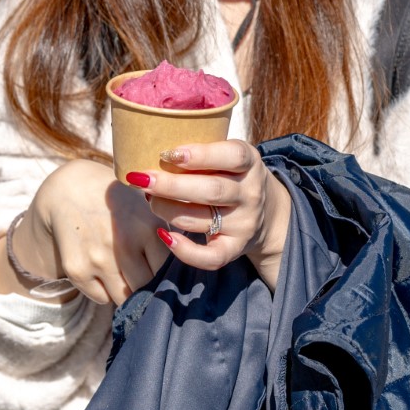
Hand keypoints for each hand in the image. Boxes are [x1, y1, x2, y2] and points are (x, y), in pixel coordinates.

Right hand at [11, 159, 167, 306]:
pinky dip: (104, 290)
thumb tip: (184, 273)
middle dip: (147, 286)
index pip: (168, 272)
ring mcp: (98, 259)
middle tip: (143, 276)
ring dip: (126, 291)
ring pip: (124, 299)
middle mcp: (124, 245)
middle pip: (146, 288)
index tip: (163, 274)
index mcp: (148, 228)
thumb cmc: (118, 202)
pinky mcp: (77, 270)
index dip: (166, 276)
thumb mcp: (148, 208)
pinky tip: (101, 269)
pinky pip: (101, 298)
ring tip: (122, 273)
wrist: (69, 189)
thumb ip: (168, 236)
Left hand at [128, 140, 290, 291]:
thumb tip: (153, 152)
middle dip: (170, 185)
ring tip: (149, 198)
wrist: (268, 213)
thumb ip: (201, 152)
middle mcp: (250, 194)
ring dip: (167, 210)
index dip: (200, 155)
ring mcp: (244, 223)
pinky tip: (164, 235)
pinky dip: (185, 250)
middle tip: (141, 179)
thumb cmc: (232, 176)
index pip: (232, 156)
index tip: (169, 153)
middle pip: (211, 190)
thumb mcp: (228, 156)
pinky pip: (211, 257)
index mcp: (250, 163)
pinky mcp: (236, 248)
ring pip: (200, 220)